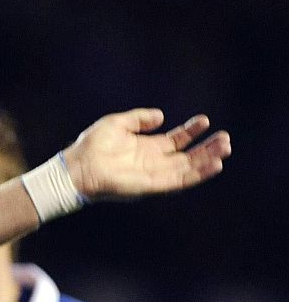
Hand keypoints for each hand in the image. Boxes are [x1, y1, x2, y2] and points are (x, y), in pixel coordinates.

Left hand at [62, 110, 231, 199]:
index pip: (176, 140)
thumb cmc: (92, 145)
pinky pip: (179, 181)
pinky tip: (213, 165)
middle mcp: (153, 162)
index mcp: (146, 147)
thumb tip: (162, 116)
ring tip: (225, 149)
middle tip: (225, 138)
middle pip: (188, 156)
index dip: (191, 131)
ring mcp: (154, 174)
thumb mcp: (117, 123)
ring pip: (188, 168)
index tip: (205, 120)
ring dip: (207, 160)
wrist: (77, 167)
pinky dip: (197, 174)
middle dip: (207, 147)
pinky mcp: (152, 185)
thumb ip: (139, 118)